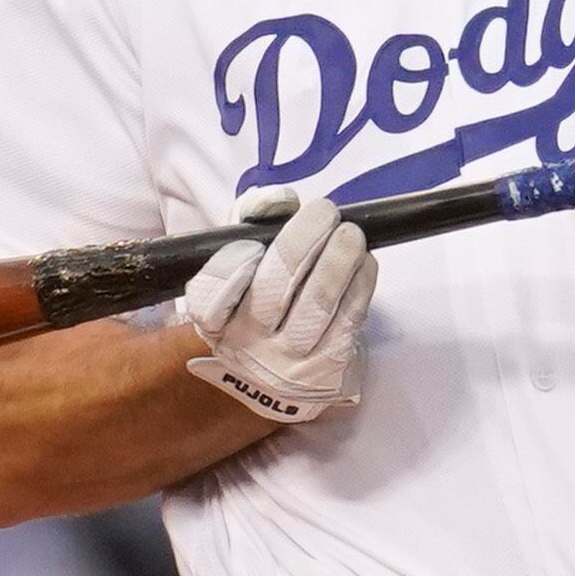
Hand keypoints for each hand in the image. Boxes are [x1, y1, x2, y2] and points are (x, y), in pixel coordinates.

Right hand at [179, 188, 375, 425]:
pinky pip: (347, 321)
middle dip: (300, 243)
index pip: (211, 295)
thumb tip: (282, 200)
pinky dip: (359, 286)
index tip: (255, 243)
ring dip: (337, 263)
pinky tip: (363, 262)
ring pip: (316, 306)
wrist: (280, 375)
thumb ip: (251, 219)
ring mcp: (287, 361)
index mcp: (214, 319)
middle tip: (324, 211)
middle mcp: (246, 343)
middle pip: (272, 291)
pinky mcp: (327, 369)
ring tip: (350, 234)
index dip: (233, 265)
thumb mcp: (244, 256)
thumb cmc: (260, 300)